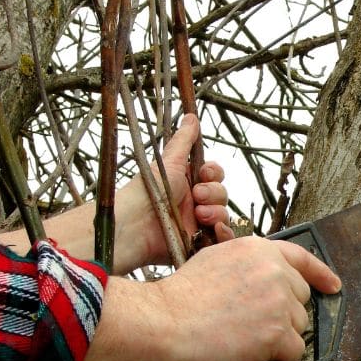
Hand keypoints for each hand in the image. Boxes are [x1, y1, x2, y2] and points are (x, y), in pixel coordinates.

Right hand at [78, 237, 341, 360]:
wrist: (166, 319)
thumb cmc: (183, 295)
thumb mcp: (217, 259)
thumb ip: (249, 265)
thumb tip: (267, 279)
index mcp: (260, 250)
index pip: (302, 258)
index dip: (321, 274)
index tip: (334, 286)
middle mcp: (275, 272)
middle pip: (301, 298)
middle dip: (284, 312)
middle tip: (253, 322)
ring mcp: (279, 301)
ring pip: (298, 325)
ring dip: (278, 335)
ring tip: (244, 336)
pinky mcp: (277, 331)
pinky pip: (294, 351)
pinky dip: (279, 358)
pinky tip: (255, 353)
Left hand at [120, 114, 234, 268]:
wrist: (136, 226)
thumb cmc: (147, 192)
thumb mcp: (169, 163)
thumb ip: (183, 141)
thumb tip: (192, 115)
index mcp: (187, 184)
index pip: (214, 176)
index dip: (213, 174)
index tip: (204, 174)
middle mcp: (194, 204)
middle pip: (222, 195)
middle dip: (214, 194)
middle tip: (197, 196)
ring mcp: (197, 225)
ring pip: (224, 216)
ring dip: (217, 213)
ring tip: (199, 216)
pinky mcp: (199, 245)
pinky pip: (222, 240)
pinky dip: (224, 234)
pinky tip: (214, 231)